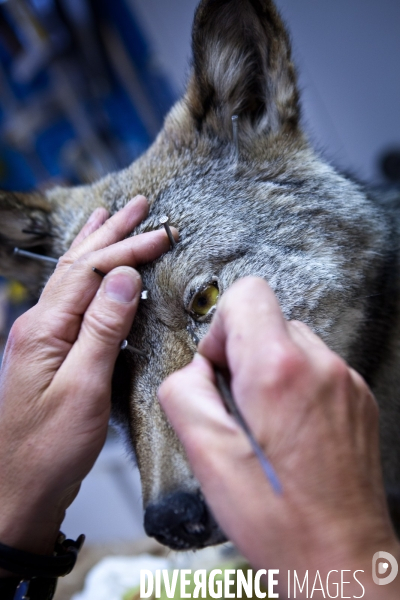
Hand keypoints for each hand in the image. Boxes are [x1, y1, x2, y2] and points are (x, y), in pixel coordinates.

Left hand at [0, 196, 175, 558]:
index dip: (126, 249)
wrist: (18, 490)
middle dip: (111, 232)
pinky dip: (89, 275)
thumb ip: (102, 328)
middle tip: (138, 206)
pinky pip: (72, 300)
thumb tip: (124, 277)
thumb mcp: (84, 388)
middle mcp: (38, 326)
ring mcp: (42, 338)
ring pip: (72, 278)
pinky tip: (96, 272)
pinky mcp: (51, 353)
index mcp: (44, 329)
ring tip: (111, 217)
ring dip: (96, 246)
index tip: (160, 234)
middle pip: (77, 264)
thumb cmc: (48, 449)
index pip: (90, 271)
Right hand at [159, 277, 399, 597]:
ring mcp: (346, 381)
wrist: (343, 558)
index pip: (247, 294)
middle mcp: (322, 367)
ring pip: (292, 341)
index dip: (220, 327)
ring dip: (269, 369)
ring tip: (264, 420)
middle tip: (238, 402)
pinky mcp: (358, 397)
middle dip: (243, 352)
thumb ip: (183, 394)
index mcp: (279, 372)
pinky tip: (288, 429)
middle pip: (268, 318)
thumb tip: (193, 369)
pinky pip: (316, 367)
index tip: (219, 366)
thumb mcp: (207, 458)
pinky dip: (295, 385)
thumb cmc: (281, 520)